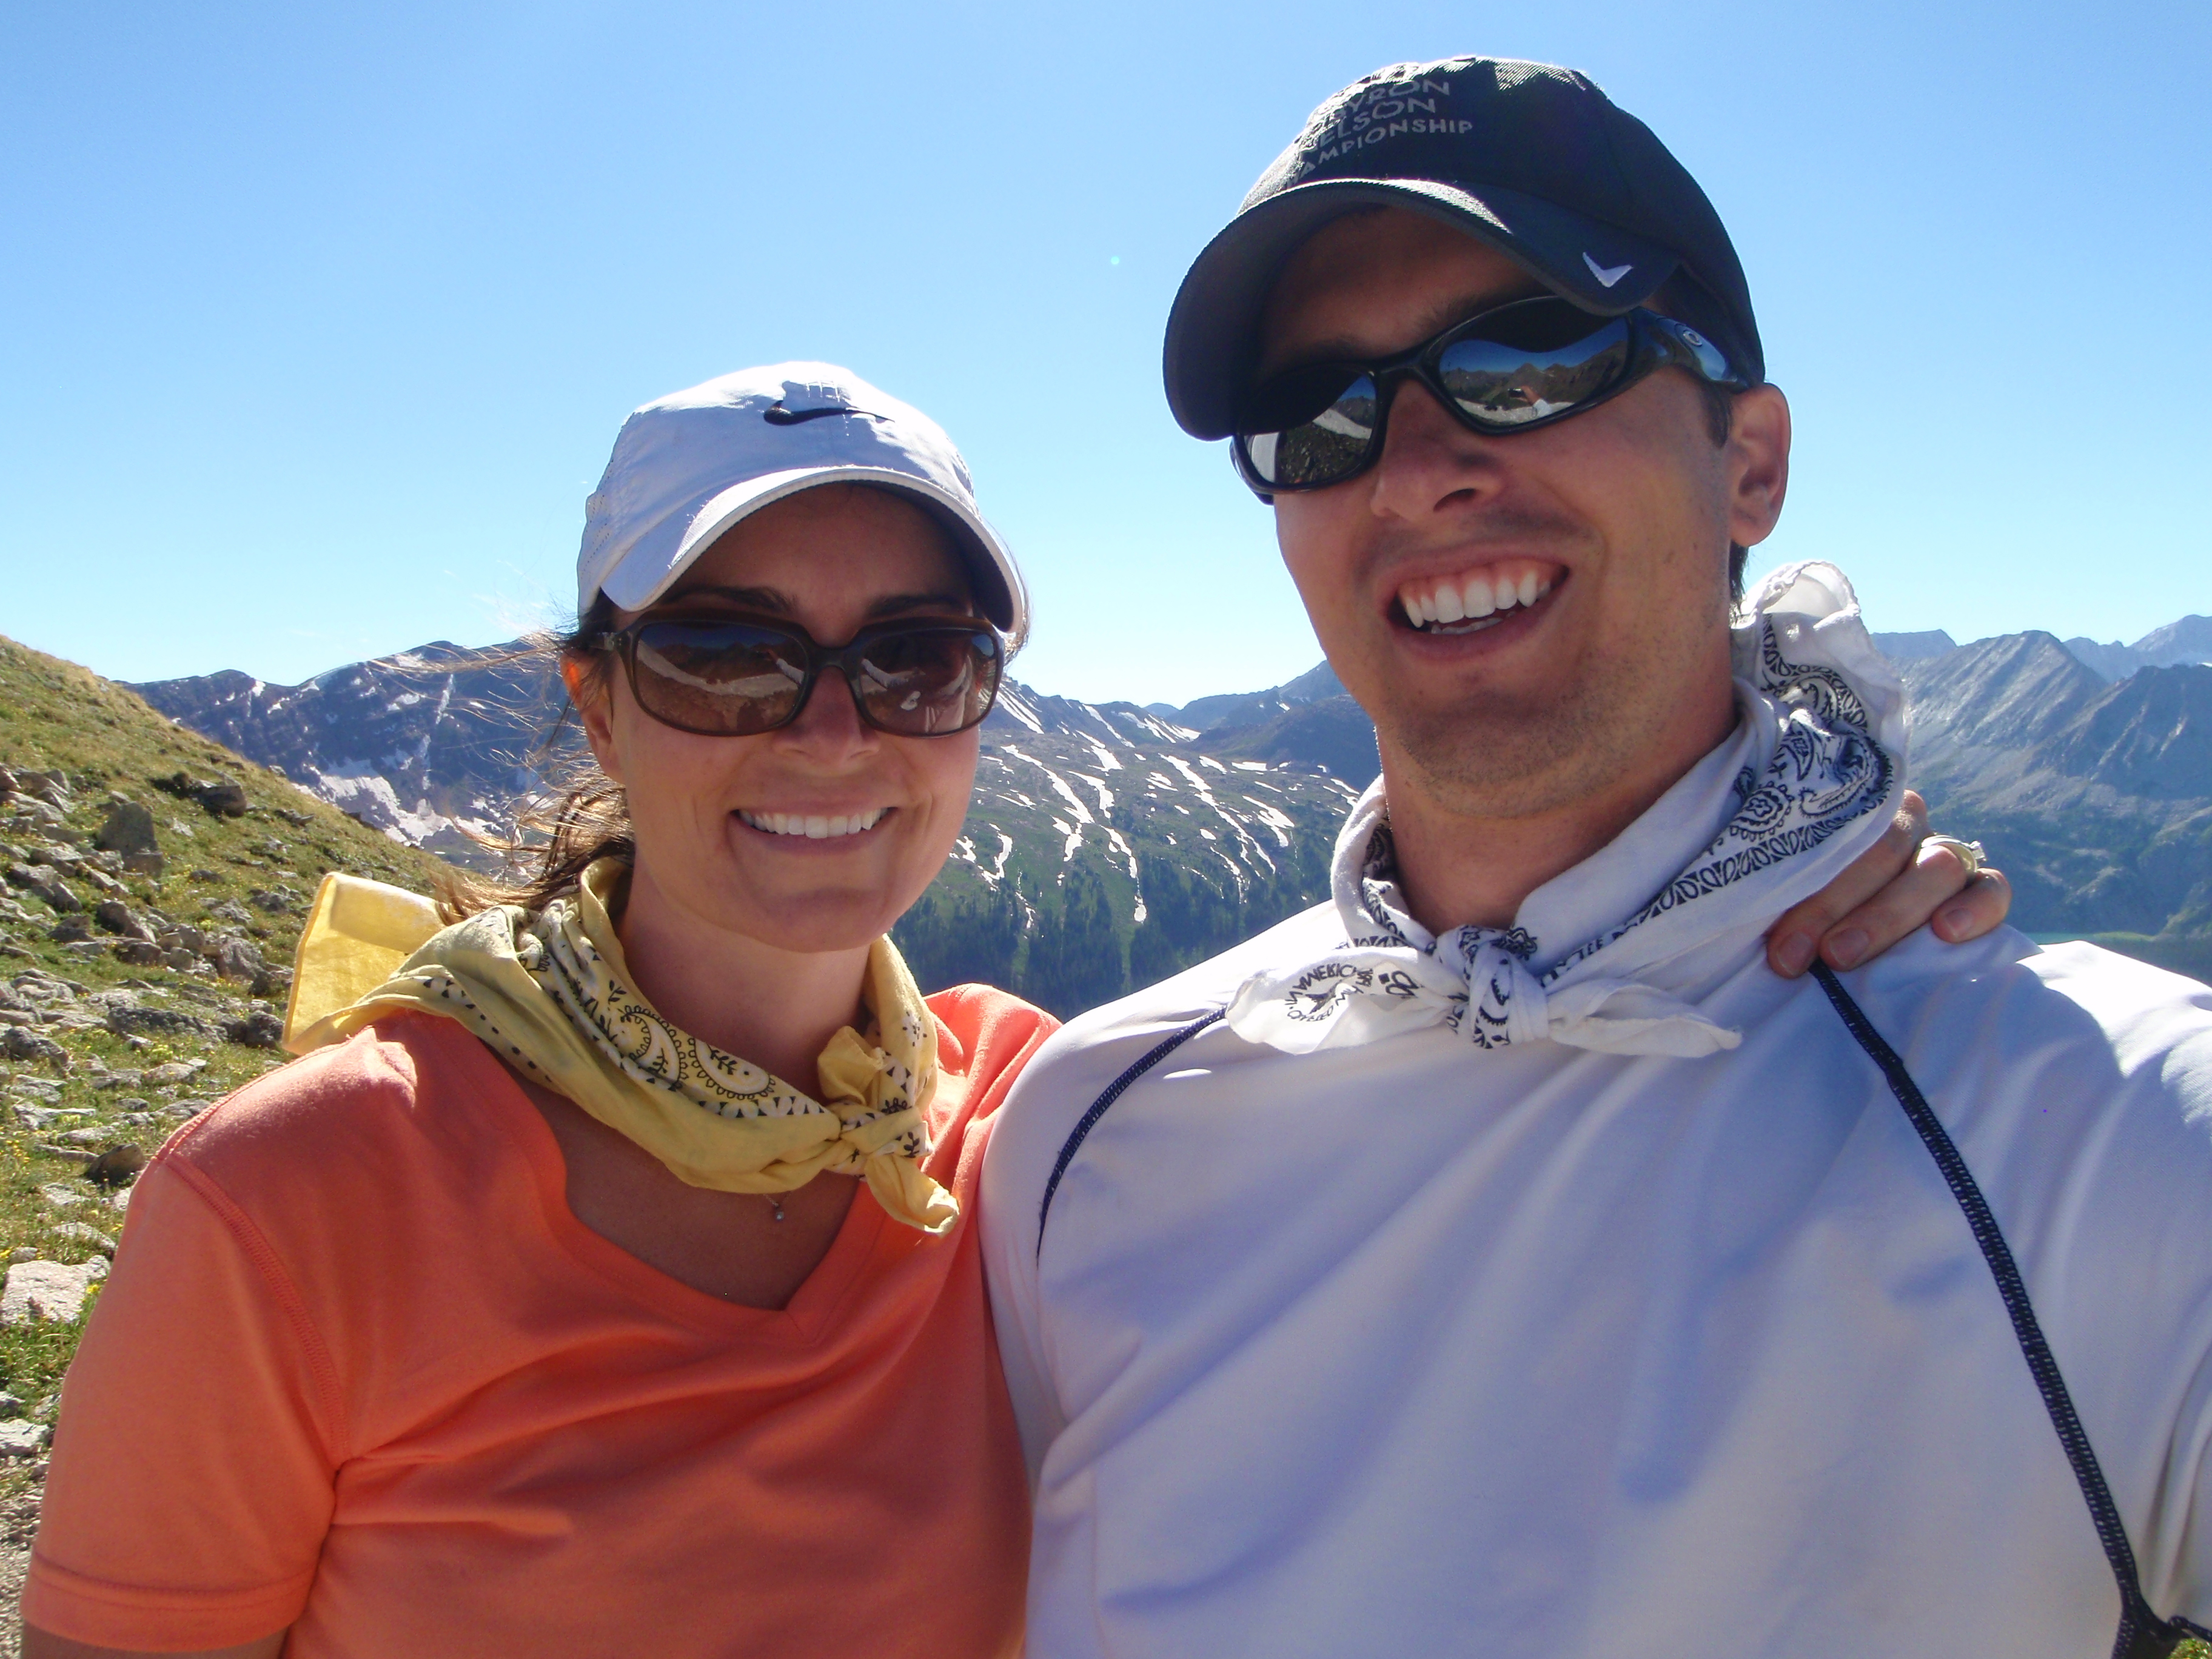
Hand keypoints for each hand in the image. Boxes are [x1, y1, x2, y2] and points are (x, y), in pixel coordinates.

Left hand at [1764, 790, 2010, 977]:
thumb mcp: (1785, 894)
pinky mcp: (1979, 884)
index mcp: (1849, 814)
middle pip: (1881, 849)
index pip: (1833, 835)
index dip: (1809, 895)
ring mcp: (1940, 852)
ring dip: (1889, 913)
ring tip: (1848, 954)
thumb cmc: (1805, 910)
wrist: (1850, 929)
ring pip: (1935, 865)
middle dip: (1836, 907)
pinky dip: (1974, 907)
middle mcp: (1900, 825)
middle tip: (1806, 957)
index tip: (1783, 950)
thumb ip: (1773, 893)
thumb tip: (1754, 934)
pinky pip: (1991, 887)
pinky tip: (1946, 933)